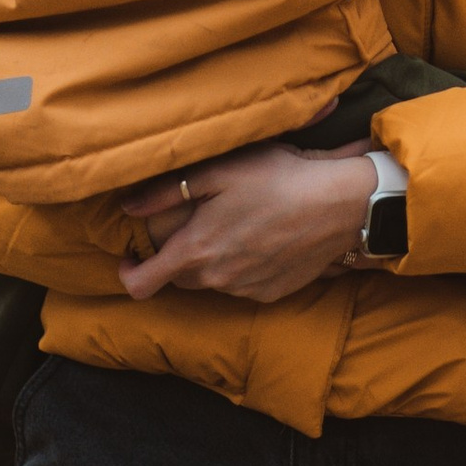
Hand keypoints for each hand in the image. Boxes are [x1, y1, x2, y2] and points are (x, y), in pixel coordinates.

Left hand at [116, 141, 377, 302]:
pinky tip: (262, 238)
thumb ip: (165, 193)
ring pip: (212, 281)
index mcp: (195, 251)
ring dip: (213, 260)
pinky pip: (242, 285)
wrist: (338, 205)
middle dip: (177, 257)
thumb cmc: (277, 179)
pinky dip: (242, 266)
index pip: (141, 285)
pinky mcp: (271, 293)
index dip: (129, 272)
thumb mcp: (217, 172)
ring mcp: (245, 290)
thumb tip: (127, 207)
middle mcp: (216, 280)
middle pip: (178, 279)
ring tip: (236, 224)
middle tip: (195, 223)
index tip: (132, 255)